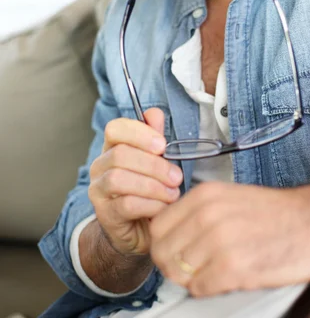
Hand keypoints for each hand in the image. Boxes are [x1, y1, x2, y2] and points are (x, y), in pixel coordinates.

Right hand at [88, 109, 182, 255]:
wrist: (140, 230)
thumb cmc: (149, 190)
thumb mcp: (156, 161)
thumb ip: (154, 137)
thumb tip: (154, 113)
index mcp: (113, 147)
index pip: (115, 128)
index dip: (139, 133)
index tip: (162, 145)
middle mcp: (100, 166)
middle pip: (120, 154)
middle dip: (154, 165)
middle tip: (177, 177)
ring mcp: (99, 190)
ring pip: (119, 179)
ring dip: (152, 186)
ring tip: (172, 194)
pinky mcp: (105, 215)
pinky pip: (126, 204)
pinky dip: (150, 204)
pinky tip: (163, 207)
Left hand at [150, 181, 309, 296]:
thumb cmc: (276, 212)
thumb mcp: (229, 198)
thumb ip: (198, 213)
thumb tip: (171, 235)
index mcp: (204, 195)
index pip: (157, 228)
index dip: (165, 245)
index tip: (176, 251)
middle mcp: (207, 215)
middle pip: (163, 253)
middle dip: (175, 266)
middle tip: (194, 268)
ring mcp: (219, 241)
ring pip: (179, 274)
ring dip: (194, 278)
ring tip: (216, 271)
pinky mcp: (234, 267)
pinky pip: (200, 289)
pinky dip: (210, 289)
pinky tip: (228, 278)